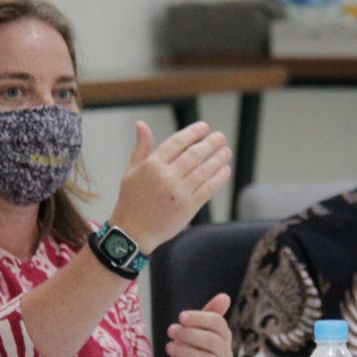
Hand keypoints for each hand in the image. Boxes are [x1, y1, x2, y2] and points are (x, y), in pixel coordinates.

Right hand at [109, 121, 231, 252]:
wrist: (133, 232)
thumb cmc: (131, 201)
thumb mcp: (130, 171)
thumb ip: (141, 147)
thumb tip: (141, 124)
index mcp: (152, 165)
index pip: (177, 142)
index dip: (193, 133)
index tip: (204, 127)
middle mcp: (166, 177)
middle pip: (194, 154)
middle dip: (210, 143)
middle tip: (220, 137)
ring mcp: (178, 193)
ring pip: (204, 171)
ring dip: (218, 159)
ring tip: (226, 151)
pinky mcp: (188, 208)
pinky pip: (208, 189)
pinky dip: (219, 178)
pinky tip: (225, 170)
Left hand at [163, 293, 232, 356]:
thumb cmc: (190, 350)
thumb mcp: (195, 331)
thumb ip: (208, 314)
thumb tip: (224, 296)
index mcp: (223, 336)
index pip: (218, 323)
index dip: (200, 318)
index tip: (181, 317)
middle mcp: (225, 353)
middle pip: (212, 340)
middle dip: (190, 334)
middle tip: (171, 330)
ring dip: (186, 351)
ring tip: (169, 346)